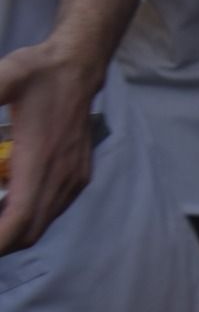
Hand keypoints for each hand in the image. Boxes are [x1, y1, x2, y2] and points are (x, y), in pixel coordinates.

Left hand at [0, 41, 99, 255]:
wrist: (79, 68)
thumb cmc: (38, 72)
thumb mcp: (3, 78)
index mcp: (41, 161)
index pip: (19, 219)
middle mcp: (62, 177)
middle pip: (30, 230)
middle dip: (2, 243)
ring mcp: (72, 179)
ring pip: (41, 224)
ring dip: (13, 233)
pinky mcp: (77, 176)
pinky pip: (49, 211)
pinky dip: (25, 219)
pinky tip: (5, 208)